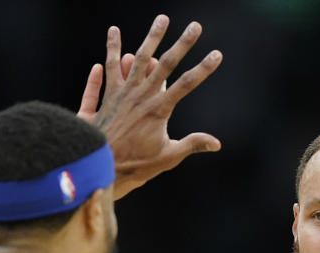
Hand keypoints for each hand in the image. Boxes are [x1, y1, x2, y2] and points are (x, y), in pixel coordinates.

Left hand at [79, 15, 222, 198]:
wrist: (102, 166)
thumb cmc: (136, 165)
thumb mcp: (169, 157)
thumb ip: (192, 145)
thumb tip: (217, 143)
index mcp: (159, 110)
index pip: (187, 84)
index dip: (204, 68)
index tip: (217, 54)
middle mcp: (142, 96)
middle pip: (165, 63)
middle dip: (183, 43)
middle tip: (195, 26)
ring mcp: (123, 92)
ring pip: (138, 58)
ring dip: (151, 37)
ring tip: (162, 19)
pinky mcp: (108, 94)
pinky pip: (110, 67)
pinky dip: (111, 50)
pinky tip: (113, 33)